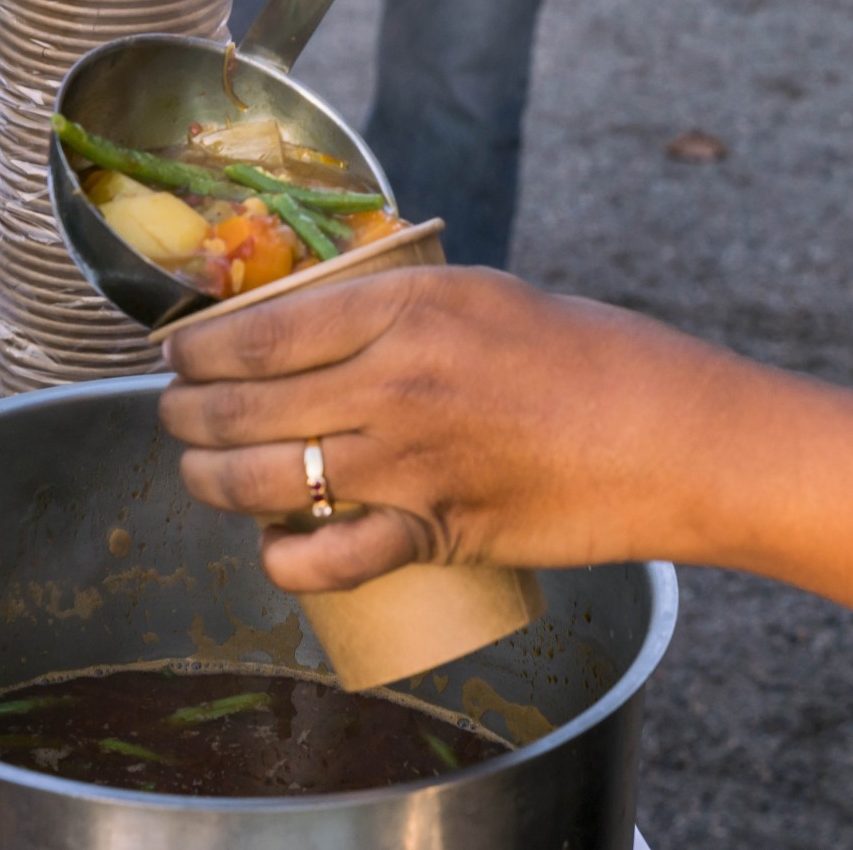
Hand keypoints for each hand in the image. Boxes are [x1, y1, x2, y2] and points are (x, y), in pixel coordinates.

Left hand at [159, 267, 852, 626]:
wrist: (676, 436)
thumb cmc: (594, 355)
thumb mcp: (488, 294)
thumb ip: (400, 306)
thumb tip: (316, 314)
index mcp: (409, 304)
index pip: (259, 328)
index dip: (195, 346)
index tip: (175, 352)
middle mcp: (397, 379)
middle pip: (241, 405)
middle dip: (185, 415)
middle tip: (176, 415)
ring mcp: (411, 461)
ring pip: (262, 480)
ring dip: (210, 481)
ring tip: (202, 472)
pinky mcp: (436, 531)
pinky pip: (324, 558)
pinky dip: (282, 558)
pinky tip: (274, 546)